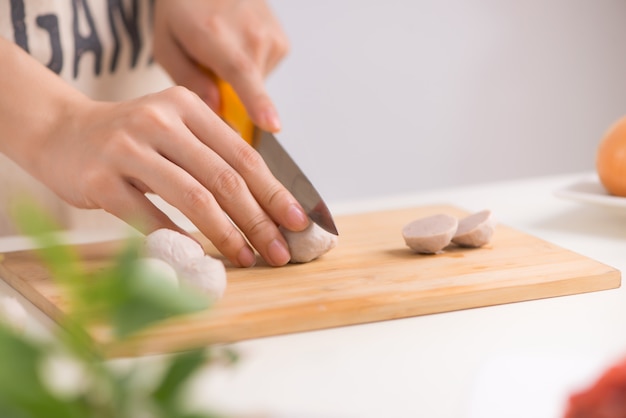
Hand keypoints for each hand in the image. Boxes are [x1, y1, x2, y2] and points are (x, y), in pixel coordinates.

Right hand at [35, 87, 308, 266]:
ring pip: (193, 196)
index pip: (243, 154)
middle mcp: (160, 120)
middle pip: (224, 177)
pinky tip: (196, 257)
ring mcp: (127, 148)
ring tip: (246, 257)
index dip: (274, 191)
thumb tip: (268, 204)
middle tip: (278, 251)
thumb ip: (214, 154)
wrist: (60, 132)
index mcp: (187, 106)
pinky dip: (176, 239)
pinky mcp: (100, 178)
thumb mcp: (174, 130)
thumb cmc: (130, 140)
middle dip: (258, 219)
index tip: (297, 221)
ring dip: (226, 233)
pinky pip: (147, 215)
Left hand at [152, 0, 288, 131]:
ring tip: (223, 49)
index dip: (258, 103)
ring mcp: (271, 37)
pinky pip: (266, 72)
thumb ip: (189, 81)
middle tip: (208, 66)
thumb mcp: (167, 44)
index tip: (272, 125)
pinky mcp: (283, 43)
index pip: (242, 73)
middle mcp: (250, 34)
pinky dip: (251, 67)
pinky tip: (238, 45)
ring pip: (257, 84)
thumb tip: (216, 110)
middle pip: (247, 91)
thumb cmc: (184, 8)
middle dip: (228, 93)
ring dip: (239, 79)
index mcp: (216, 34)